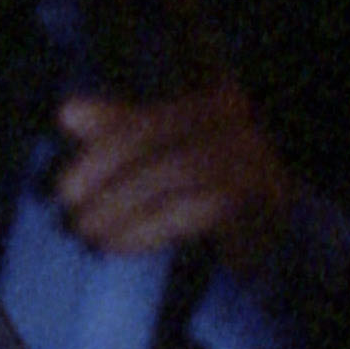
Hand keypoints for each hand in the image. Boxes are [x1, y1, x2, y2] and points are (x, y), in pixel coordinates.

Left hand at [47, 73, 291, 263]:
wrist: (285, 242)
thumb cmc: (216, 192)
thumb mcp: (165, 156)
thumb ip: (121, 131)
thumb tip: (68, 113)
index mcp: (210, 103)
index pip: (144, 122)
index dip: (98, 152)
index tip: (65, 189)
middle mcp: (235, 122)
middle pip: (156, 146)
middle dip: (105, 180)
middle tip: (72, 214)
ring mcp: (251, 158)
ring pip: (172, 175)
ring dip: (122, 209)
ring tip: (92, 234)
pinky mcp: (258, 197)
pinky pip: (195, 209)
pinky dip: (150, 228)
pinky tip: (122, 244)